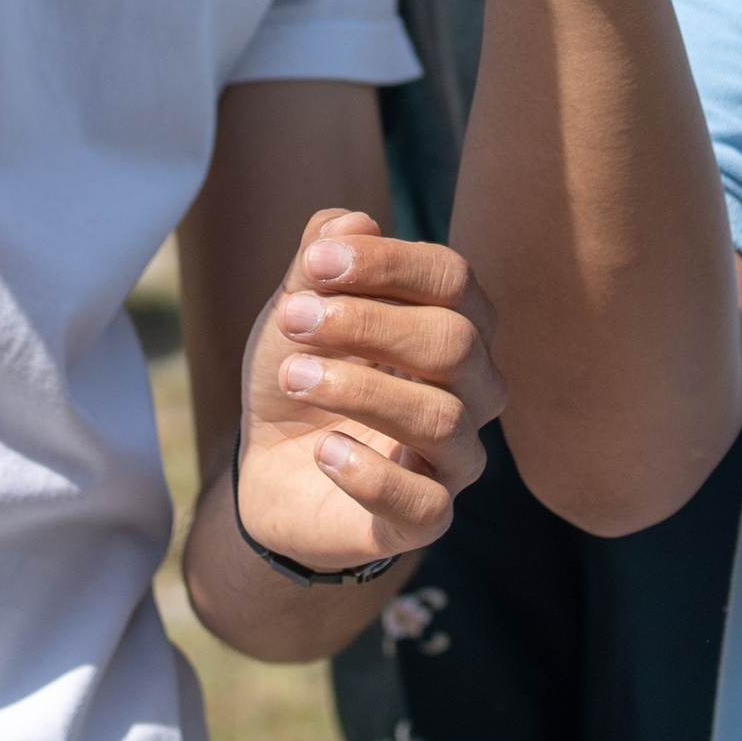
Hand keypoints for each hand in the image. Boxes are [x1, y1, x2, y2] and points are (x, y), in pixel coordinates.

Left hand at [235, 211, 499, 575]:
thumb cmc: (302, 374)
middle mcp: (473, 389)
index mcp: (454, 324)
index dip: (388, 264)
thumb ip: (318, 263)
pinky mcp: (424, 519)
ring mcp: (454, 458)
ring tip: (293, 377)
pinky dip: (371, 476)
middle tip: (292, 321)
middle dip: (368, 324)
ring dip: (357, 389)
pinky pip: (425, 504)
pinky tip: (324, 452)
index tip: (314, 265)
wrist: (268, 468)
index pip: (453, 278)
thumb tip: (351, 221)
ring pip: (442, 418)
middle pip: (455, 343)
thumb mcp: (295, 310)